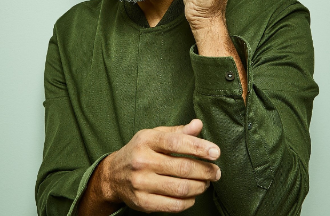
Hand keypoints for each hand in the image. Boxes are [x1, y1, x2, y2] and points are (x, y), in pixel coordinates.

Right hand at [100, 119, 220, 212]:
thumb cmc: (139, 152)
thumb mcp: (154, 136)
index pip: (176, 142)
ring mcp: (141, 183)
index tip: (216, 152)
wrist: (112, 176)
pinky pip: (174, 205)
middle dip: (205, 171)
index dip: (199, 147)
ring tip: (206, 183)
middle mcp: (142, 161)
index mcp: (146, 141)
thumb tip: (198, 124)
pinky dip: (189, 201)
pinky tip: (193, 195)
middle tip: (216, 172)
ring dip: (200, 186)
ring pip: (181, 188)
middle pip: (182, 168)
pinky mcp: (143, 202)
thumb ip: (177, 132)